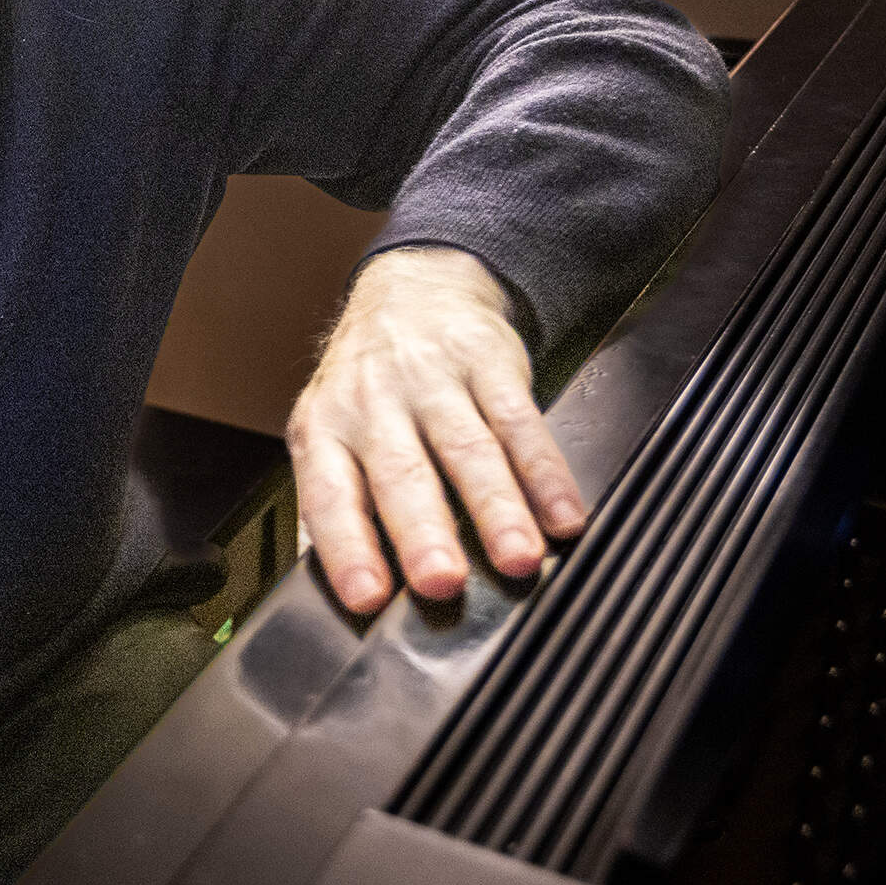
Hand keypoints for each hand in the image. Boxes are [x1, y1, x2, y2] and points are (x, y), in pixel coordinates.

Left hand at [287, 247, 585, 612]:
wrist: (413, 287)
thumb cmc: (368, 385)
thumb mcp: (327, 432)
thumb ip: (333, 506)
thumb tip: (321, 590)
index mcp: (324, 430)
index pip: (330, 496)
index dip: (348, 548)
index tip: (368, 597)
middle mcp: (373, 404)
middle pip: (401, 474)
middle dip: (423, 531)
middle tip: (441, 581)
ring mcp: (432, 380)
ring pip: (467, 450)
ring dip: (496, 509)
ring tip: (518, 559)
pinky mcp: (489, 362)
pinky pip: (521, 422)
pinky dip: (546, 474)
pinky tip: (565, 516)